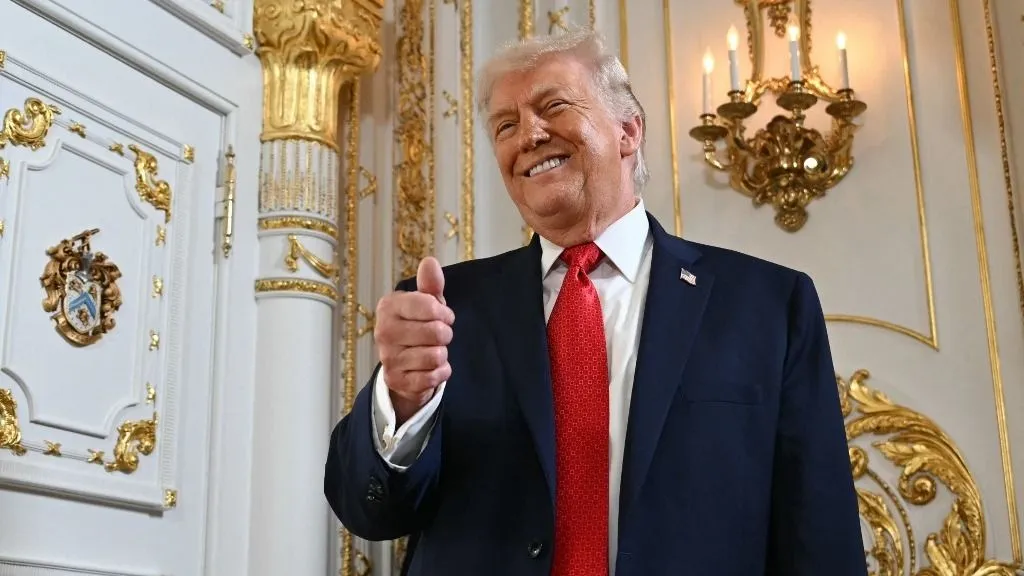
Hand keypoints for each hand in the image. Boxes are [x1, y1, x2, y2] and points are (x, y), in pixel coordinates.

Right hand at [374, 256, 454, 422]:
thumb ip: (430, 284)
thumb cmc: (417, 327)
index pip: (430, 307)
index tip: (444, 316)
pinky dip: (440, 373)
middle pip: (437, 333)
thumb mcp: (425, 304)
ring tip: (432, 351)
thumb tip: (429, 262)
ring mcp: (388, 358)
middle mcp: (383, 331)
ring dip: (441, 355)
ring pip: (436, 356)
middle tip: (439, 336)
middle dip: (445, 335)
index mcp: (388, 307)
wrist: (403, 365)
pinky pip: (433, 377)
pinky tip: (430, 368)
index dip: (445, 313)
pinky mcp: (396, 381)